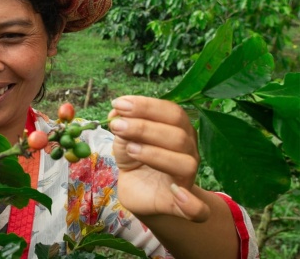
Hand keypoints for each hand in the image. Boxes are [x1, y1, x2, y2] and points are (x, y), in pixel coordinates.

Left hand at [109, 95, 209, 221]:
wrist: (138, 191)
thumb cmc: (135, 158)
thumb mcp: (124, 139)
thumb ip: (123, 124)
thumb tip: (116, 112)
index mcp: (178, 130)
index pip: (172, 112)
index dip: (147, 106)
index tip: (119, 104)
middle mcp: (188, 151)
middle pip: (178, 136)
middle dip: (144, 127)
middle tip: (116, 125)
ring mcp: (187, 178)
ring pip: (186, 163)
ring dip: (154, 153)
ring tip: (129, 149)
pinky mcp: (181, 205)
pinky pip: (198, 209)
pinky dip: (192, 204)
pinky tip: (177, 194)